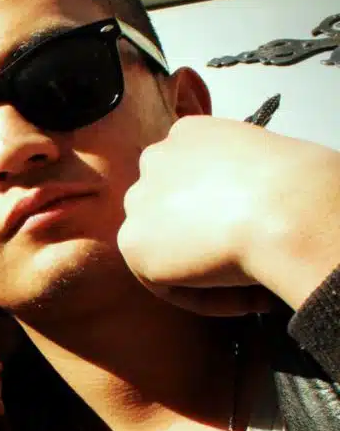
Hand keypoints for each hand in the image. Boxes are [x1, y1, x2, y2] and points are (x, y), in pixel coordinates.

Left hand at [119, 115, 339, 313]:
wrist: (285, 210)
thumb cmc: (299, 184)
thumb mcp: (267, 163)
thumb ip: (241, 180)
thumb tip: (248, 207)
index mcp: (190, 133)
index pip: (189, 176)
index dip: (220, 208)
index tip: (252, 227)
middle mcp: (156, 159)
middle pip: (169, 209)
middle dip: (203, 237)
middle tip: (247, 258)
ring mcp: (138, 200)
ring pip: (168, 249)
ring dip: (207, 271)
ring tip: (255, 284)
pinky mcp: (132, 243)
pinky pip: (167, 283)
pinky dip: (206, 297)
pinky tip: (246, 297)